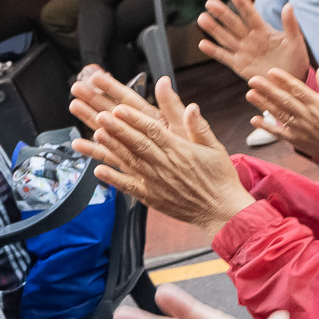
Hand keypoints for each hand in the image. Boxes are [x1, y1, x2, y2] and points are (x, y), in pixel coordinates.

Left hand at [73, 75, 254, 231]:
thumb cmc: (219, 178)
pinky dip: (113, 178)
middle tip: (101, 115)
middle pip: (138, 144)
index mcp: (180, 150)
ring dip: (112, 148)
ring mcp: (156, 182)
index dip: (135, 119)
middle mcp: (166, 165)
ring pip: (131, 161)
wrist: (222, 211)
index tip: (119, 108)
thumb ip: (199, 127)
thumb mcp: (215, 148)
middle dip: (118, 129)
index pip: (154, 131)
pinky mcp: (152, 197)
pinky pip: (129, 187)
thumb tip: (192, 107)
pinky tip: (98, 170)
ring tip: (96, 134)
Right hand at [199, 0, 309, 83]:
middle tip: (209, 2)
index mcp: (264, 31)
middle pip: (234, 24)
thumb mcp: (296, 42)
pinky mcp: (239, 65)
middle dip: (222, 13)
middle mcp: (250, 39)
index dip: (242, 4)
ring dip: (213, 29)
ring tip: (202, 18)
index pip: (251, 15)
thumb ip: (290, 25)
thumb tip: (289, 5)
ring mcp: (243, 52)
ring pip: (225, 38)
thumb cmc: (296, 60)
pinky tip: (202, 44)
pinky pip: (224, 57)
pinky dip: (213, 51)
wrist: (290, 82)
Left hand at [245, 65, 318, 165]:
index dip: (283, 79)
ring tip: (250, 94)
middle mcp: (306, 115)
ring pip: (278, 114)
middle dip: (267, 89)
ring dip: (263, 104)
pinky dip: (266, 127)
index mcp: (317, 103)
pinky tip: (254, 119)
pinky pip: (278, 133)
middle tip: (252, 80)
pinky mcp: (296, 140)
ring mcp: (300, 128)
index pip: (297, 88)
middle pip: (283, 99)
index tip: (271, 71)